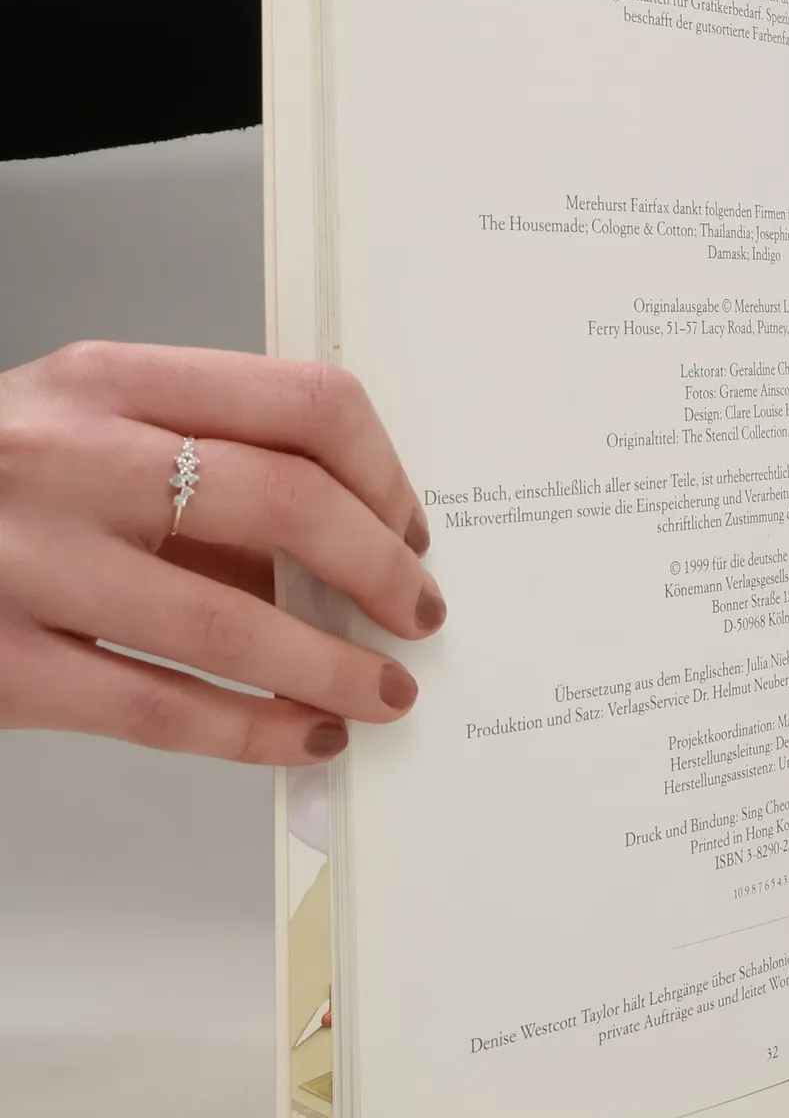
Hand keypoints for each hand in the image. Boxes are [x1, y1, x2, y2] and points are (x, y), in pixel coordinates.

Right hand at [0, 342, 443, 765]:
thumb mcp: (86, 436)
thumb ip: (205, 474)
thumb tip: (350, 558)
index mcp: (110, 379)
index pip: (304, 401)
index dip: (385, 473)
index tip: (413, 528)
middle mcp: (68, 455)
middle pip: (286, 500)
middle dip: (381, 569)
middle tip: (419, 616)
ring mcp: (25, 560)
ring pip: (229, 621)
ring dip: (334, 666)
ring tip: (387, 693)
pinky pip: (158, 709)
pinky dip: (254, 731)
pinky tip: (306, 739)